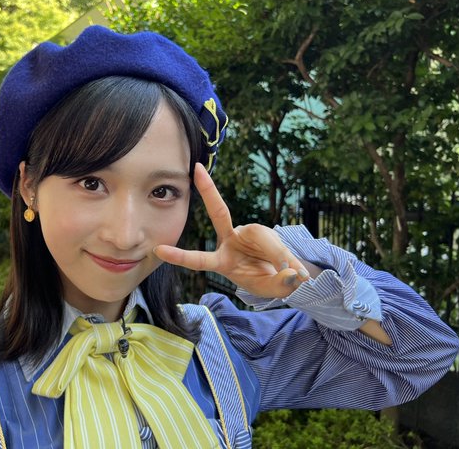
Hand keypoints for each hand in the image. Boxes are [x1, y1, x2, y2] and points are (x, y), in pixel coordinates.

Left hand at [153, 164, 309, 298]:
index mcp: (222, 260)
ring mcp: (247, 232)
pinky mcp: (263, 230)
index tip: (158, 250)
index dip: (180, 256)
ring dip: (277, 256)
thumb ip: (279, 284)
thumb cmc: (266, 280)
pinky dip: (287, 257)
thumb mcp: (269, 288)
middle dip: (208, 190)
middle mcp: (231, 240)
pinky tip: (299, 273)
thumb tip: (294, 277)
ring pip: (261, 235)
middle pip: (219, 213)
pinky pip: (275, 241)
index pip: (199, 259)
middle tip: (197, 170)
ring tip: (293, 277)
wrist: (282, 272)